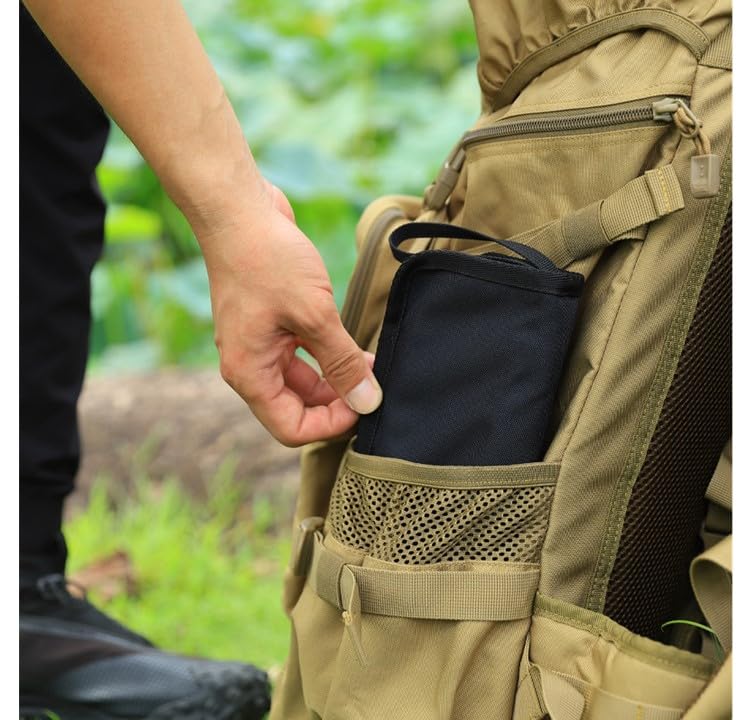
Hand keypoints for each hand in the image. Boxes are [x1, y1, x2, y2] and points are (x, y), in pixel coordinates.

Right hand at [197, 180, 382, 446]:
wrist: (239, 209)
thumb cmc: (267, 259)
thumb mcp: (314, 315)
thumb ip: (341, 363)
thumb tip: (367, 402)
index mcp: (250, 373)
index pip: (291, 428)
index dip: (331, 425)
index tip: (365, 404)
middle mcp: (250, 365)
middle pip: (298, 408)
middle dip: (337, 401)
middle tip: (374, 384)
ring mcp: (260, 344)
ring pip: (303, 382)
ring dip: (335, 378)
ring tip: (370, 364)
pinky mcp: (271, 324)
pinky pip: (301, 355)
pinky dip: (327, 355)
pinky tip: (354, 345)